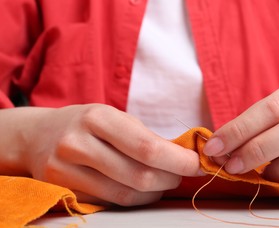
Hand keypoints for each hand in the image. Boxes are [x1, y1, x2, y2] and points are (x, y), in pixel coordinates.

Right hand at [20, 104, 201, 205]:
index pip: (147, 147)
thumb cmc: (87, 123)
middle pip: (138, 175)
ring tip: (163, 182)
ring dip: (154, 192)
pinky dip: (134, 199)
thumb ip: (146, 137)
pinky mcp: (62, 189)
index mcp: (98, 117)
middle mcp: (78, 143)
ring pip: (125, 195)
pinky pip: (109, 202)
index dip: (178, 161)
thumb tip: (183, 156)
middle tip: (182, 174)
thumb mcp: (115, 118)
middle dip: (170, 179)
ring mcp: (65, 169)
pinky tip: (141, 189)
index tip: (197, 164)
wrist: (38, 135)